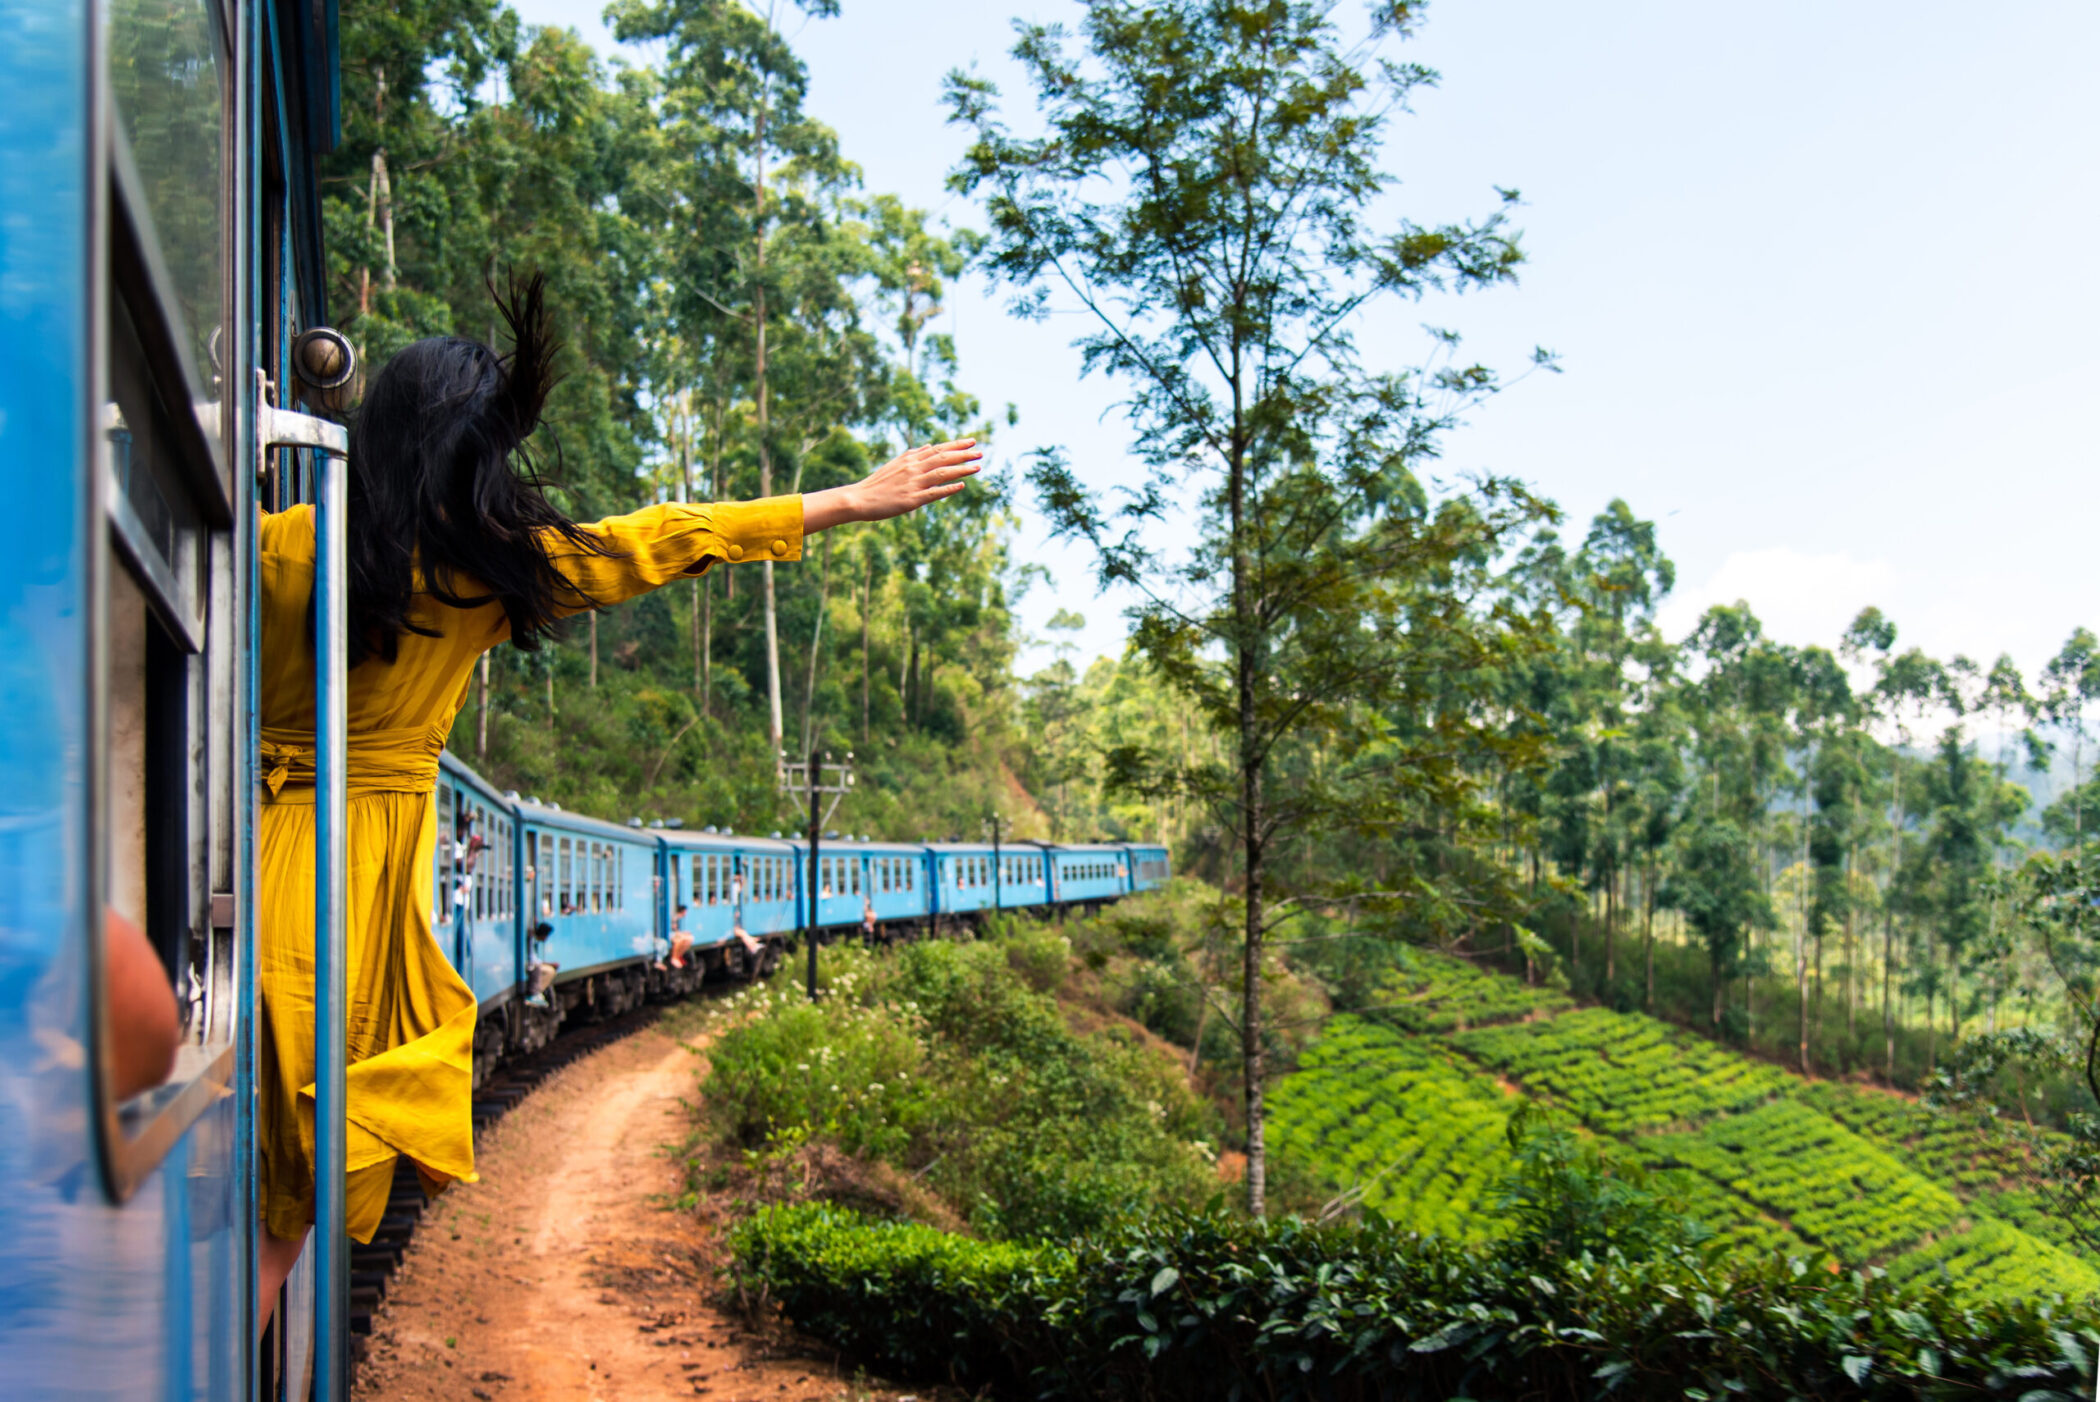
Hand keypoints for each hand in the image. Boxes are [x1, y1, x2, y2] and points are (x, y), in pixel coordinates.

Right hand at [803, 439, 982, 532]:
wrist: (858, 498)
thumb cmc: (877, 484)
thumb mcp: (895, 465)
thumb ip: (913, 456)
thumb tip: (928, 446)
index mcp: (910, 459)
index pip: (937, 449)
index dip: (956, 445)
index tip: (972, 442)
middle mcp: (913, 468)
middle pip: (943, 457)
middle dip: (963, 454)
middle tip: (980, 452)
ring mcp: (913, 484)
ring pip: (942, 473)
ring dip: (961, 469)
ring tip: (977, 467)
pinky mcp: (912, 500)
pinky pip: (933, 493)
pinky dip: (948, 489)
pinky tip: (961, 486)